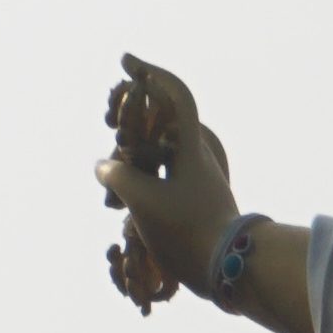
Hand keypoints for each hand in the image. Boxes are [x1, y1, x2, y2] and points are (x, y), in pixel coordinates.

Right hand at [98, 54, 238, 309]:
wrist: (230, 270)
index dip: (151, 73)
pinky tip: (125, 209)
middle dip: (131, 127)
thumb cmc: (187, 230)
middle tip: (109, 131)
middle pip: (161, 127)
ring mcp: (199, 183)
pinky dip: (143, 188)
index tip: (126, 62)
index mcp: (190, 146)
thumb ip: (117, 176)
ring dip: (133, 166)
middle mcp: (197, 159)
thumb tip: (102, 166)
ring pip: (160, 159)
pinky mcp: (198, 207)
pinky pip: (164, 185)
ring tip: (111, 192)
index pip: (174, 95)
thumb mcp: (143, 201)